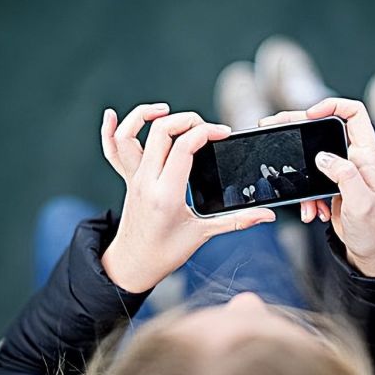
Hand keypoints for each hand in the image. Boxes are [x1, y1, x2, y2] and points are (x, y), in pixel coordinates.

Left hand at [100, 104, 275, 292]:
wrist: (134, 264)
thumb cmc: (166, 252)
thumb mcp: (203, 235)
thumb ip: (237, 221)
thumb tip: (266, 215)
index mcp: (167, 194)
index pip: (184, 147)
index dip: (206, 132)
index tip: (222, 134)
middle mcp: (146, 181)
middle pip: (161, 132)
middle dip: (187, 120)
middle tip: (205, 127)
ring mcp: (133, 178)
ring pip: (130, 135)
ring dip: (145, 116)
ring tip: (165, 109)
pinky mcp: (127, 179)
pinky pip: (112, 150)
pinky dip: (108, 131)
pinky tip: (111, 115)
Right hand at [259, 98, 374, 276]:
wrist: (370, 252)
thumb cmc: (373, 229)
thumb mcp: (361, 203)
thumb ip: (344, 176)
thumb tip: (322, 157)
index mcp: (367, 155)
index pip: (354, 113)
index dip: (332, 105)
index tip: (309, 115)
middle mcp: (355, 158)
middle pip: (325, 128)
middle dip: (299, 130)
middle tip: (273, 125)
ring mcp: (342, 171)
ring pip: (312, 157)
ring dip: (300, 176)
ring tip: (301, 197)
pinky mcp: (331, 185)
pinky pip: (310, 181)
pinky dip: (306, 197)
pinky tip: (312, 212)